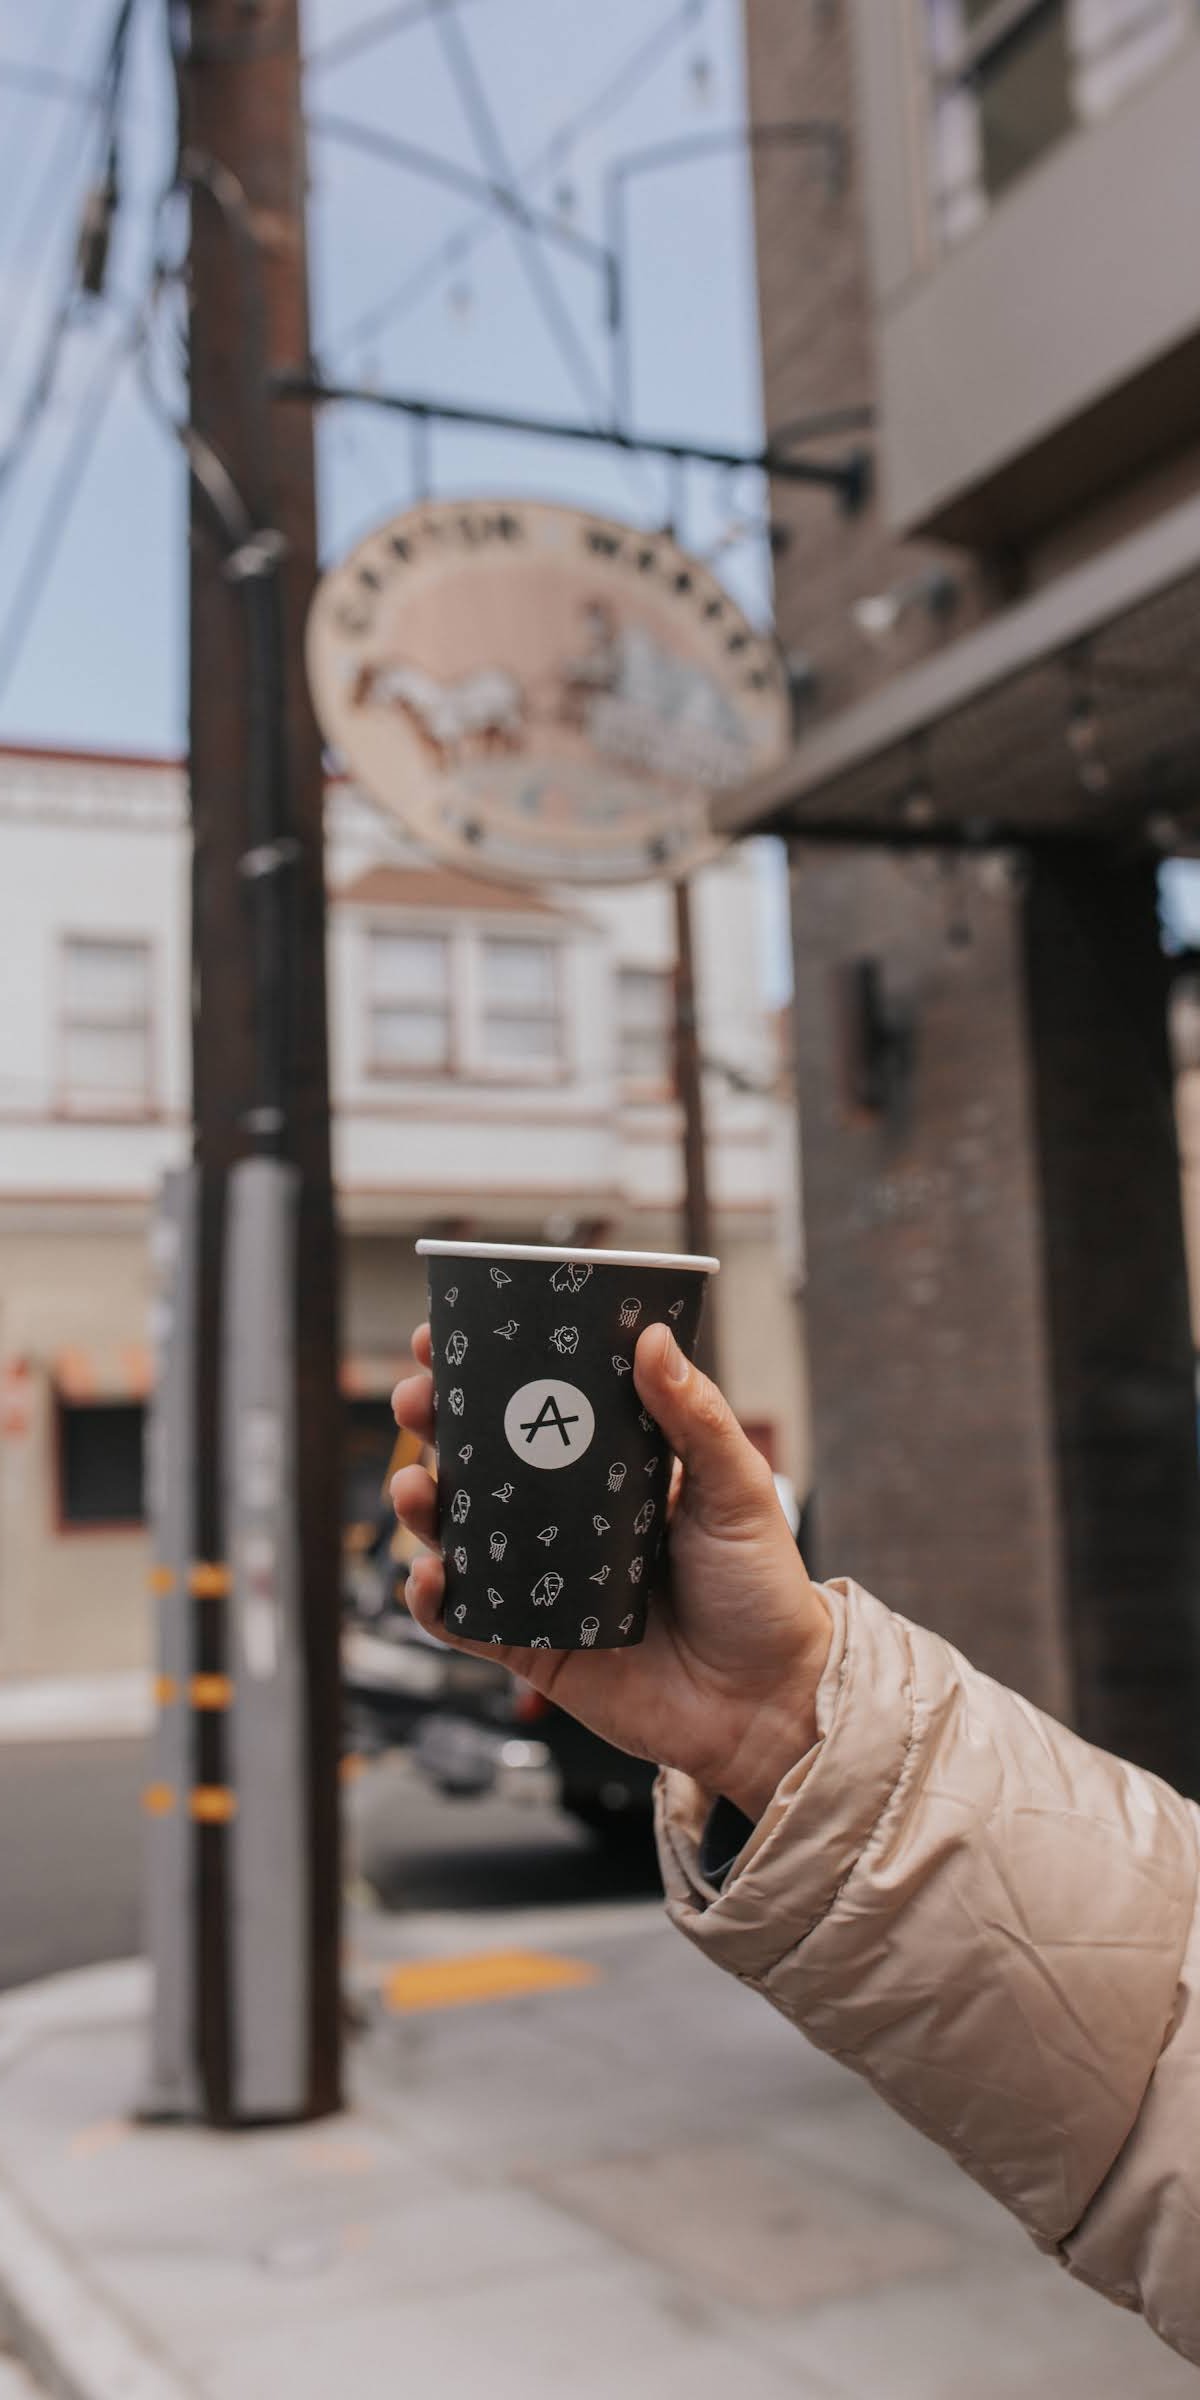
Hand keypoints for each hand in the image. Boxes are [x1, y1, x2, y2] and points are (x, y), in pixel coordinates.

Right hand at [391, 1322, 831, 1824]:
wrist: (767, 1703)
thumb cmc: (762, 1593)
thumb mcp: (737, 1490)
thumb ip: (695, 1416)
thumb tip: (652, 1338)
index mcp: (610, 1476)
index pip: (540, 1411)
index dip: (489, 1374)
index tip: (449, 1338)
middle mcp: (566, 1523)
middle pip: (481, 1465)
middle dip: (434, 1427)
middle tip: (417, 1399)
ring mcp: (542, 1584)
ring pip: (458, 1536)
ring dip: (421, 1505)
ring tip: (414, 1485)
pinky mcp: (529, 1647)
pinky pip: (463, 1622)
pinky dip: (432, 1600)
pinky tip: (429, 1574)